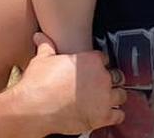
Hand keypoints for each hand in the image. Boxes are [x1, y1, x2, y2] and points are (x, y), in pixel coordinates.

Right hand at [12, 33, 126, 135]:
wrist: (32, 108)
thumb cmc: (37, 84)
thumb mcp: (41, 59)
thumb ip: (46, 46)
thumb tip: (40, 36)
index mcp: (91, 60)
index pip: (105, 59)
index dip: (99, 65)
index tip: (94, 70)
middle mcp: (101, 77)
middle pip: (116, 76)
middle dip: (109, 80)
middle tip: (98, 86)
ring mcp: (104, 97)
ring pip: (121, 94)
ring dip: (114, 97)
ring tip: (106, 100)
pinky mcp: (102, 116)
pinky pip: (119, 114)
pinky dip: (115, 115)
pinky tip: (107, 114)